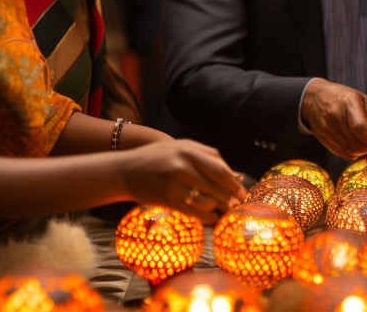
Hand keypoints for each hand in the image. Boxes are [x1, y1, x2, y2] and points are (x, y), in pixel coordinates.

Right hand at [122, 139, 246, 223]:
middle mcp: (182, 164)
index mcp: (188, 149)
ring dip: (219, 207)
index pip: (219, 166)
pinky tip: (212, 218)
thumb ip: (203, 156)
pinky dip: (206, 216)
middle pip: (217, 182)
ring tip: (225, 211)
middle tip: (239, 203)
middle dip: (232, 195)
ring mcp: (174, 182)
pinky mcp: (167, 199)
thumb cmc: (155, 159)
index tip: (242, 190)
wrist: (124, 170)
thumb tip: (232, 173)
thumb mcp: (178, 148)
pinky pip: (194, 211)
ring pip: (207, 198)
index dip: (233, 180)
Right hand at [301, 79, 366, 158]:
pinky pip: (344, 154)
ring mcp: (326, 130)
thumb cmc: (344, 98)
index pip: (361, 128)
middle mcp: (334, 118)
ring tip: (366, 140)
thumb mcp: (364, 101)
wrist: (315, 98)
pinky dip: (354, 152)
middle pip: (357, 144)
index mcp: (347, 103)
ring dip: (363, 150)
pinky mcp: (323, 140)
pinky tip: (355, 142)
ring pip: (352, 152)